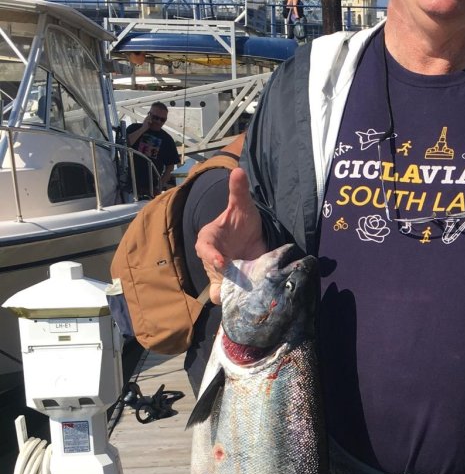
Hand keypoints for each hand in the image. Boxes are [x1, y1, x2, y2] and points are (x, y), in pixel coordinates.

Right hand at [195, 167, 265, 303]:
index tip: (222, 262)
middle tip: (240, 285)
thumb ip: (238, 191)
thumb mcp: (241, 206)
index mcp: (208, 240)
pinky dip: (236, 302)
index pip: (205, 249)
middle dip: (225, 281)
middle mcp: (213, 260)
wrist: (248, 236)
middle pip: (214, 275)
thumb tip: (238, 170)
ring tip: (247, 297)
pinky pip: (229, 298)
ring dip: (233, 295)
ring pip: (221, 291)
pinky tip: (250, 303)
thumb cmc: (239, 221)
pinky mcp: (234, 286)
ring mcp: (222, 275)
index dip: (212, 256)